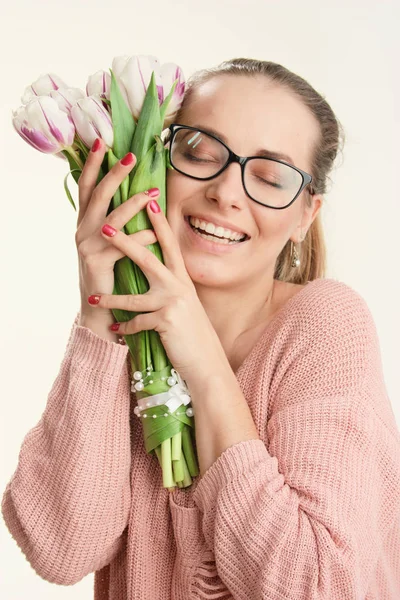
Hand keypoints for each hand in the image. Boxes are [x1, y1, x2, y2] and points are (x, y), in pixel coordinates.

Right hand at [75, 139, 156, 319]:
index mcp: (83, 222)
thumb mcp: (106, 242)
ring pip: (111, 218)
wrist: (98, 307)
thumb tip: (138, 194)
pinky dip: (140, 237)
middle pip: (97, 195)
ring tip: (153, 193)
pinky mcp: (98, 262)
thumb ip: (115, 220)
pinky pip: (122, 246)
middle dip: (114, 174)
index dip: (93, 164)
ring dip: (133, 203)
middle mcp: (81, 230)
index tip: (102, 141)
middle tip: (130, 156)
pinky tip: (154, 231)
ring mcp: (87, 246)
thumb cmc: (108, 271)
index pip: (86, 186)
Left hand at [88, 195, 226, 381]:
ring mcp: (172, 304)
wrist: (206, 360)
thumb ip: (171, 285)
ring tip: (92, 299)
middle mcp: (178, 286)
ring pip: (133, 298)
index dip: (159, 224)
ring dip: (110, 300)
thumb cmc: (191, 331)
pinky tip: (115, 331)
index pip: (169, 245)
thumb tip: (155, 269)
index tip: (149, 202)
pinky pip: (136, 323)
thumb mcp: (185, 303)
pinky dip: (125, 329)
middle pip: (147, 259)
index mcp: (182, 279)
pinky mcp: (165, 322)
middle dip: (125, 243)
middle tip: (105, 229)